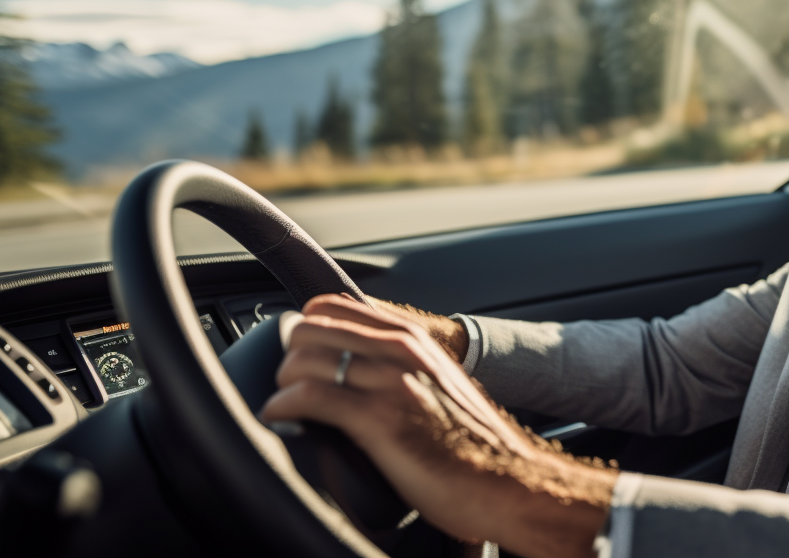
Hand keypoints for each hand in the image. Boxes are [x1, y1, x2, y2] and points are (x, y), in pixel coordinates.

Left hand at [260, 294, 616, 557]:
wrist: (508, 481)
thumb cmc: (473, 444)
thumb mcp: (439, 385)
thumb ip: (402, 367)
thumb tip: (357, 369)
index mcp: (413, 339)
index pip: (334, 306)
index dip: (305, 327)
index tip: (296, 351)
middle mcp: (402, 351)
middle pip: (310, 329)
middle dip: (288, 355)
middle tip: (288, 384)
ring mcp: (390, 382)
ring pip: (304, 359)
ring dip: (282, 383)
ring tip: (284, 404)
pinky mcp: (379, 419)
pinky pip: (308, 397)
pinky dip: (283, 406)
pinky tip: (280, 418)